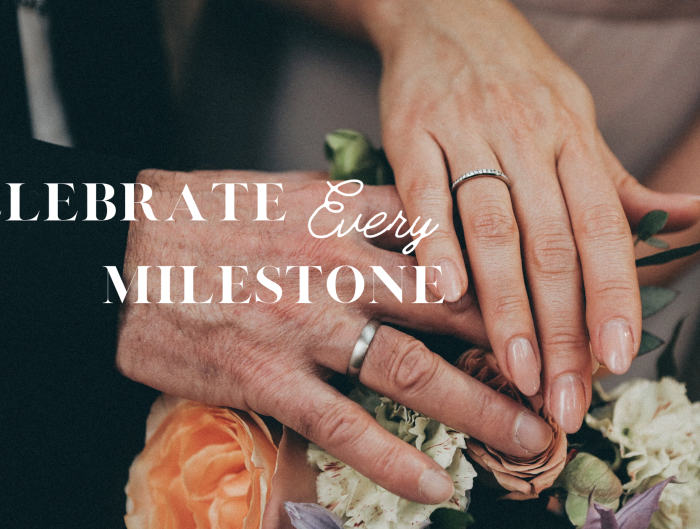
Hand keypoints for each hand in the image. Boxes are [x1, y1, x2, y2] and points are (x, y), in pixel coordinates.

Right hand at [116, 169, 553, 503]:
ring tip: (529, 439)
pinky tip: (436, 485)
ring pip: (410, 370)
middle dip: (513, 343)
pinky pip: (344, 426)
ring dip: (477, 408)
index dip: (500, 267)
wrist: (116, 252)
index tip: (541, 298)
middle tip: (563, 376)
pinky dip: (393, 459)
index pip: (443, 233)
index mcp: (339, 211)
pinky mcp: (266, 378)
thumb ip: (348, 208)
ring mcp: (304, 325)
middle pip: (447, 306)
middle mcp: (334, 265)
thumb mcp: (282, 190)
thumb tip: (410, 221)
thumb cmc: (202, 217)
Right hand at [361, 0, 699, 430]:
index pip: (602, 230)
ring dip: (506, 303)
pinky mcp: (411, 132)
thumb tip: (687, 225)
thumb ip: (618, 182)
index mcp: (572, 139)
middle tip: (559, 395)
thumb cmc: (515, 79)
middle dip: (560, 326)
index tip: (612, 362)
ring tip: (514, 368)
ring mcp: (467, 133)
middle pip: (551, 243)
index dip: (612, 298)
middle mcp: (528, 137)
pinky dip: (435, 241)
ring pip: (494, 227)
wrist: (445, 14)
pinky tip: (444, 293)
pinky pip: (424, 192)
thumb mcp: (577, 120)